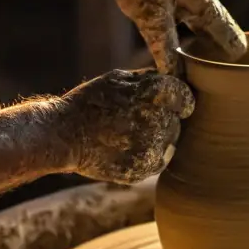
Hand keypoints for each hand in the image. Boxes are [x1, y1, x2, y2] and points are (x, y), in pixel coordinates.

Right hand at [54, 69, 194, 184]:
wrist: (63, 135)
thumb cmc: (89, 102)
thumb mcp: (117, 79)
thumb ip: (149, 79)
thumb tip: (172, 79)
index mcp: (154, 94)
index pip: (184, 97)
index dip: (180, 101)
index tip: (176, 106)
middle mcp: (157, 120)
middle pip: (175, 122)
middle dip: (162, 121)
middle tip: (136, 122)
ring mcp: (151, 148)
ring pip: (168, 144)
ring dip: (155, 140)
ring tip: (128, 136)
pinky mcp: (143, 169)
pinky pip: (157, 162)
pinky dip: (147, 157)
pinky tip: (126, 150)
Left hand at [111, 0, 246, 75]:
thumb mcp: (149, 13)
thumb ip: (164, 45)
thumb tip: (175, 78)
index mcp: (205, 5)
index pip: (233, 40)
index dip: (233, 64)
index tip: (227, 83)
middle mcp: (205, 1)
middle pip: (223, 37)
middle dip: (220, 61)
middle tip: (210, 85)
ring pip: (208, 31)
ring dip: (204, 51)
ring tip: (197, 75)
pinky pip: (194, 25)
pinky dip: (192, 40)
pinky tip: (180, 53)